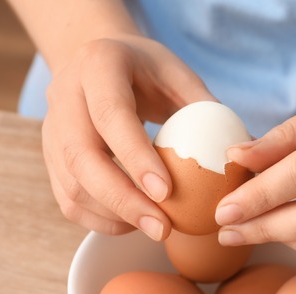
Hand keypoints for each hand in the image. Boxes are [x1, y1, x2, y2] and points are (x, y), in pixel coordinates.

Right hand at [43, 35, 214, 238]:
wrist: (96, 61)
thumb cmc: (147, 72)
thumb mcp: (178, 75)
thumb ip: (205, 108)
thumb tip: (244, 153)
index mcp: (99, 66)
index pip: (111, 115)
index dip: (135, 157)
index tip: (166, 193)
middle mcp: (65, 96)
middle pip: (82, 157)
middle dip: (123, 200)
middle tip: (163, 229)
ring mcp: (51, 130)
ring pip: (71, 185)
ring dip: (113, 215)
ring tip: (155, 229)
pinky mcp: (50, 158)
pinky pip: (68, 199)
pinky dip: (100, 220)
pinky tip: (133, 224)